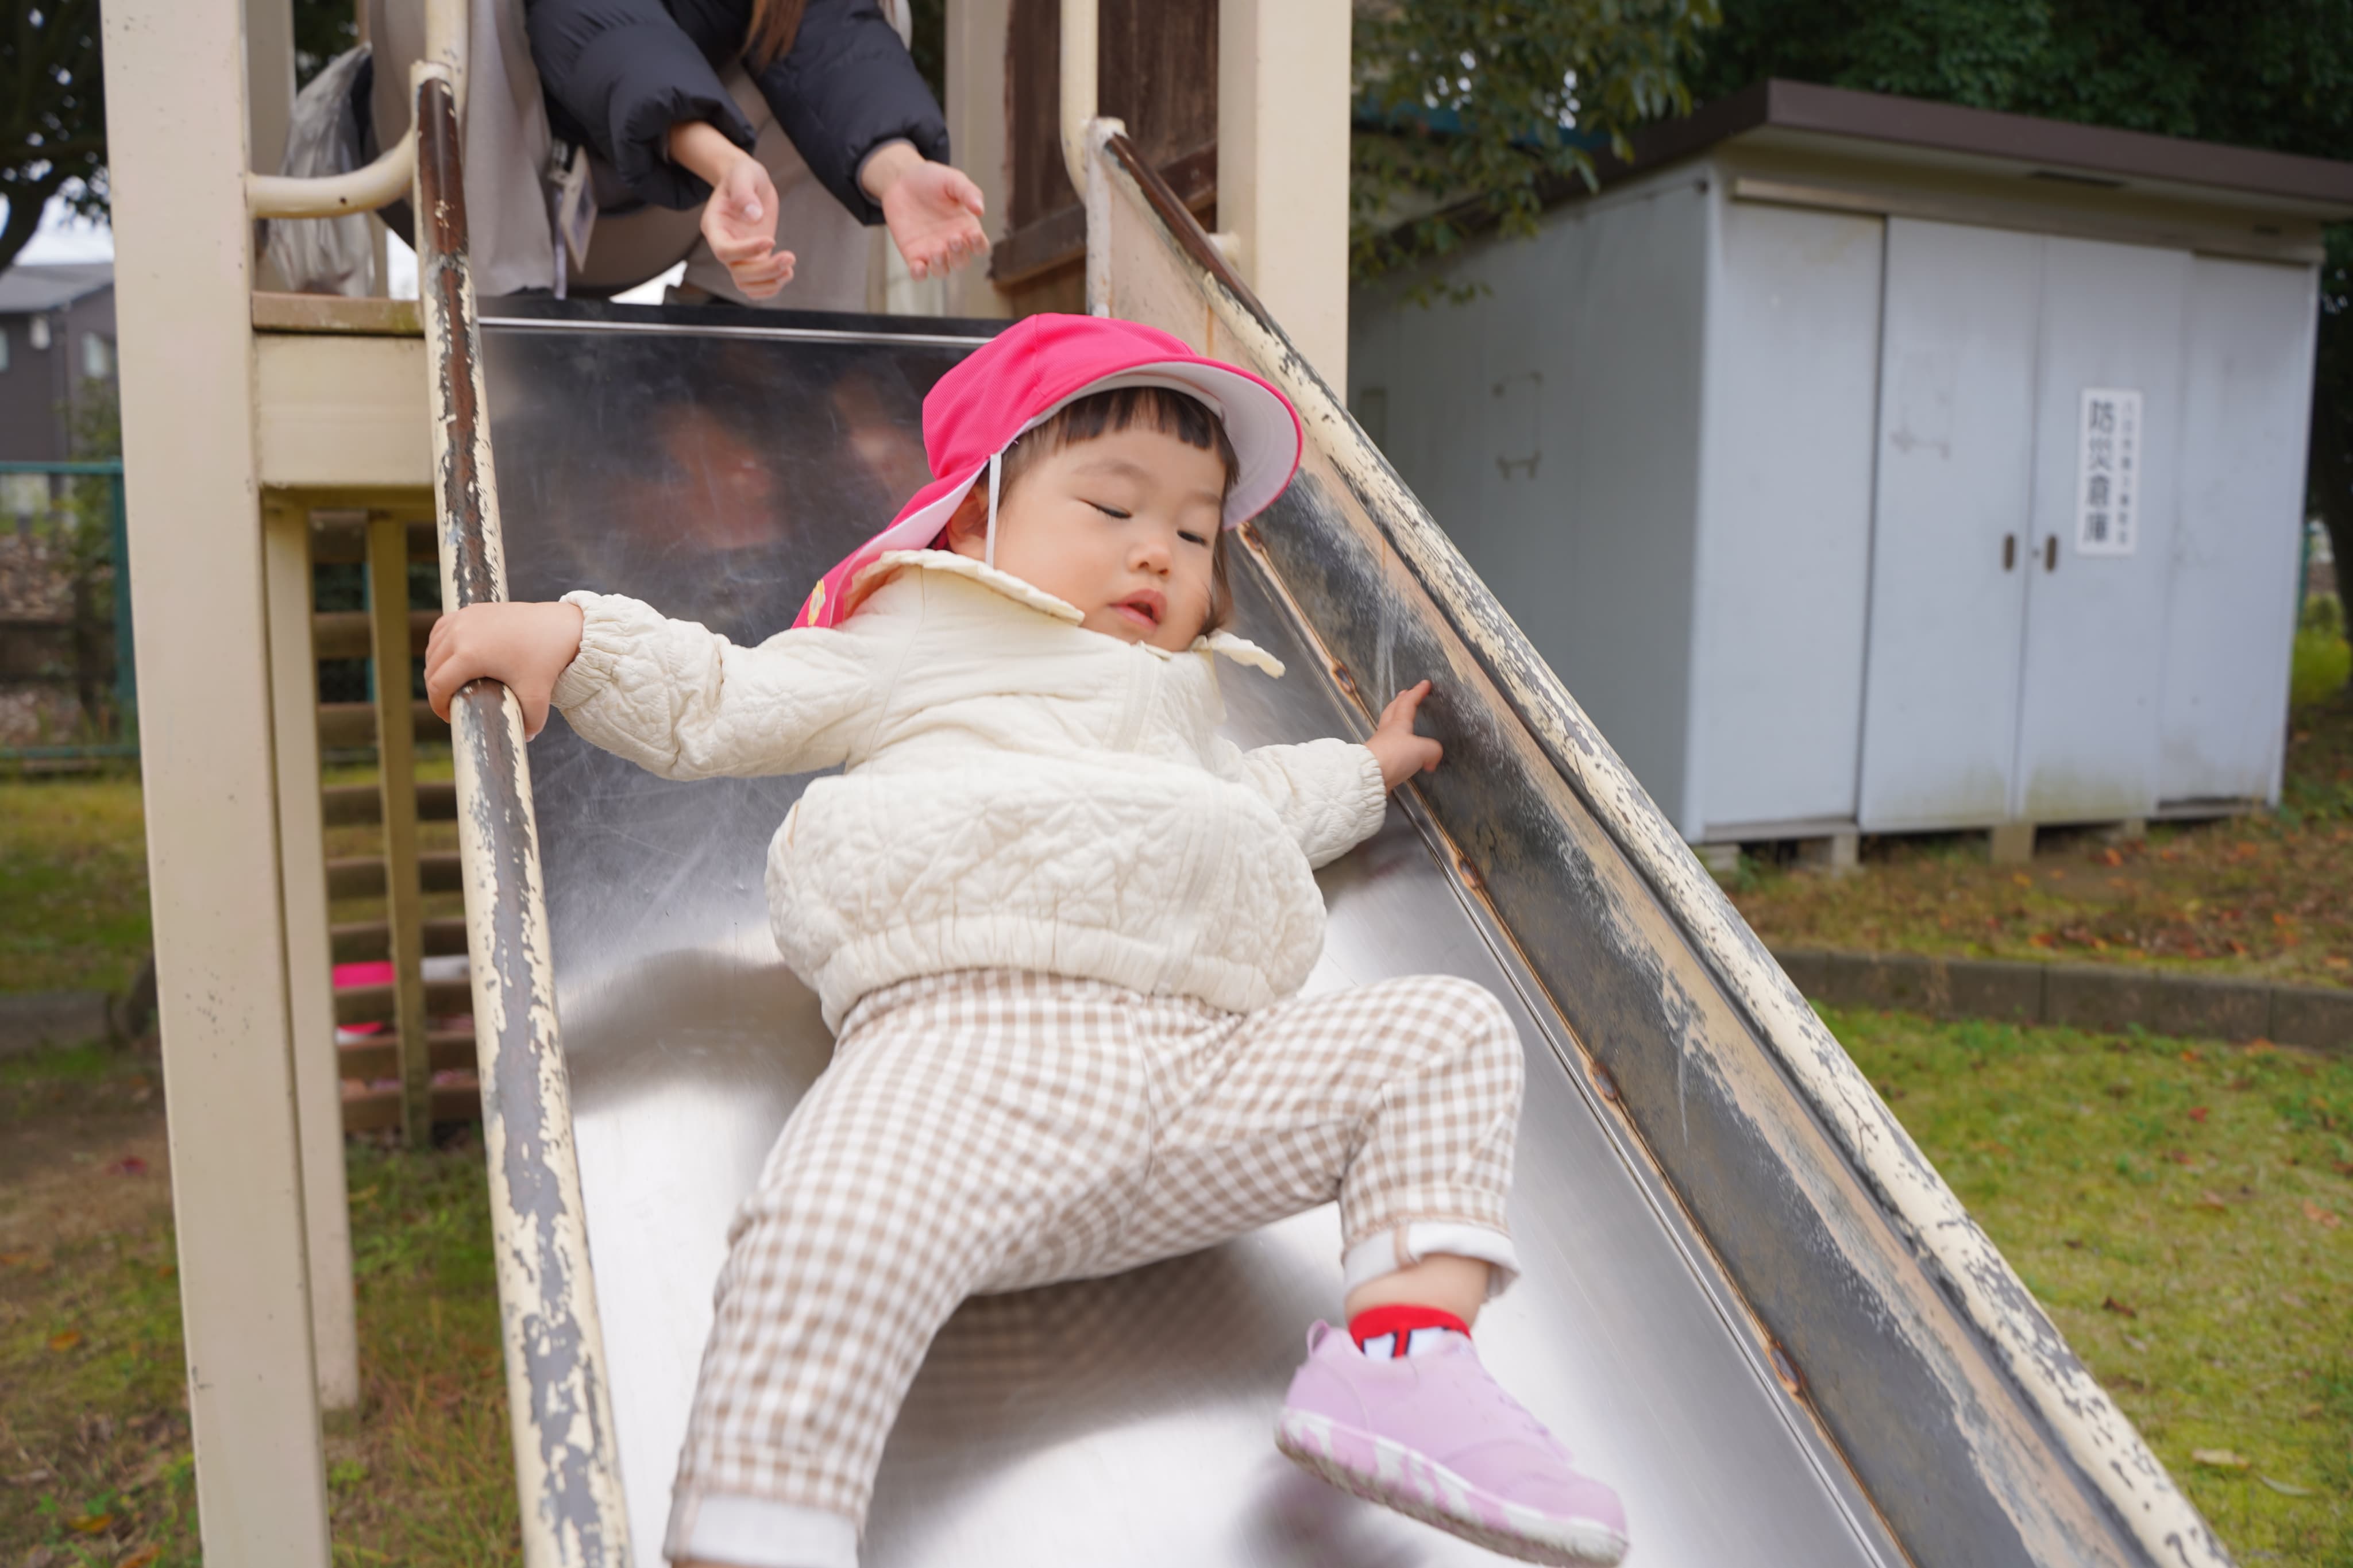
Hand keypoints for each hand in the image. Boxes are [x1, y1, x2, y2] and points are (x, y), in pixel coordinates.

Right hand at [424, 601, 585, 739]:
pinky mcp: (471, 610)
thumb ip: (531, 723)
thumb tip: (524, 738)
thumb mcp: (538, 696)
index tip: (449, 717)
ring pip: (434, 647)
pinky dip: (440, 644)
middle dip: (437, 689)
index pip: (437, 684)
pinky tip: (448, 658)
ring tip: (449, 684)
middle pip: (432, 667)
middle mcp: (460, 633)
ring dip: (436, 667)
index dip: (438, 705)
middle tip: (451, 704)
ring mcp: (464, 618)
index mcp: (469, 654)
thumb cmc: (547, 659)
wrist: (561, 625)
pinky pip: (442, 628)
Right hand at [671, 121, 796, 297]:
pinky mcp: (753, 258)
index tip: (771, 240)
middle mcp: (723, 244)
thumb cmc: (743, 174)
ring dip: (769, 282)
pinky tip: (787, 273)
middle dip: (765, 270)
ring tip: (789, 268)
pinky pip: (756, 285)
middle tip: (790, 256)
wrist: (749, 182)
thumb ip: (744, 192)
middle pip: (738, 272)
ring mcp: (738, 254)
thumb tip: (753, 215)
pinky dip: (771, 287)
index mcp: (714, 226)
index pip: (724, 250)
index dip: (746, 251)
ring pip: (746, 283)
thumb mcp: (743, 173)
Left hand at [863, 142, 988, 279]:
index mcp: (966, 227)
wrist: (901, 179)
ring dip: (942, 265)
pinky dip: (919, 274)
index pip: (979, 246)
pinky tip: (918, 267)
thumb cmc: (931, 179)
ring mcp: (932, 250)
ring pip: (942, 271)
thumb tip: (980, 210)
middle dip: (959, 254)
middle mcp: (951, 243)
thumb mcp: (952, 180)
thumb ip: (968, 192)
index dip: (978, 245)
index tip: (972, 234)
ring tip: (937, 250)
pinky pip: (919, 273)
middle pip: (962, 262)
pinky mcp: (912, 253)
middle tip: (952, 238)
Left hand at [1366, 680, 1442, 790]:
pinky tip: (1399, 748)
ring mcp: (1380, 745)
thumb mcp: (1423, 750)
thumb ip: (1433, 750)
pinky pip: (1389, 747)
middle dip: (1400, 700)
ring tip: (1401, 718)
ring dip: (1395, 719)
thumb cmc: (1394, 756)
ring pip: (1388, 727)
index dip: (1417, 692)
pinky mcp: (1378, 760)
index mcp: (1398, 723)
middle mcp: (1387, 731)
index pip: (1408, 702)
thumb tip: (1431, 760)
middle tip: (1405, 693)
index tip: (1424, 683)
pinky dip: (1396, 744)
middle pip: (1392, 710)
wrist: (1370, 775)